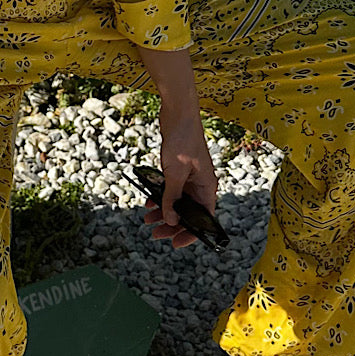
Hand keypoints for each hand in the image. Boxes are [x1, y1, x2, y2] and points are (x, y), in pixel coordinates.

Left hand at [145, 107, 216, 248]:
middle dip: (173, 225)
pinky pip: (170, 190)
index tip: (176, 243)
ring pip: (178, 203)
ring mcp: (189, 177)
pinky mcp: (179, 169)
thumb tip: (171, 220)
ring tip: (147, 220)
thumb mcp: (175, 171)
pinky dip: (160, 197)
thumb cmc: (182, 138)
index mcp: (207, 187)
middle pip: (189, 213)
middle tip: (156, 234)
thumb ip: (172, 197)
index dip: (192, 234)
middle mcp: (200, 185)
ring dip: (164, 212)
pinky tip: (148, 202)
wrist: (178, 112)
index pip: (204, 219)